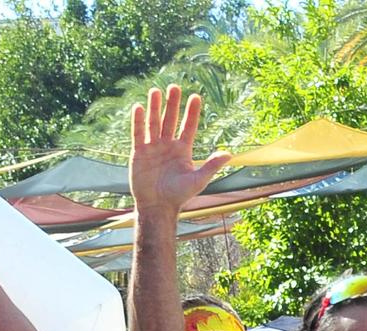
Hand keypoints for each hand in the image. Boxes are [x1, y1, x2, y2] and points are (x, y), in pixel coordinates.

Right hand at [128, 86, 231, 214]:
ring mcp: (153, 148)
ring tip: (155, 91)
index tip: (196, 97)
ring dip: (155, 107)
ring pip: (153, 122)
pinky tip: (139, 107)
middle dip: (172, 104)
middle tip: (174, 87)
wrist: (157, 207)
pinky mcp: (139, 153)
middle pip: (170, 119)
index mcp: (183, 150)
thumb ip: (211, 165)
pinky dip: (138, 121)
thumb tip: (228, 154)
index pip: (188, 127)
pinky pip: (138, 133)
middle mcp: (168, 145)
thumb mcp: (198, 180)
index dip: (192, 112)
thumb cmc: (179, 196)